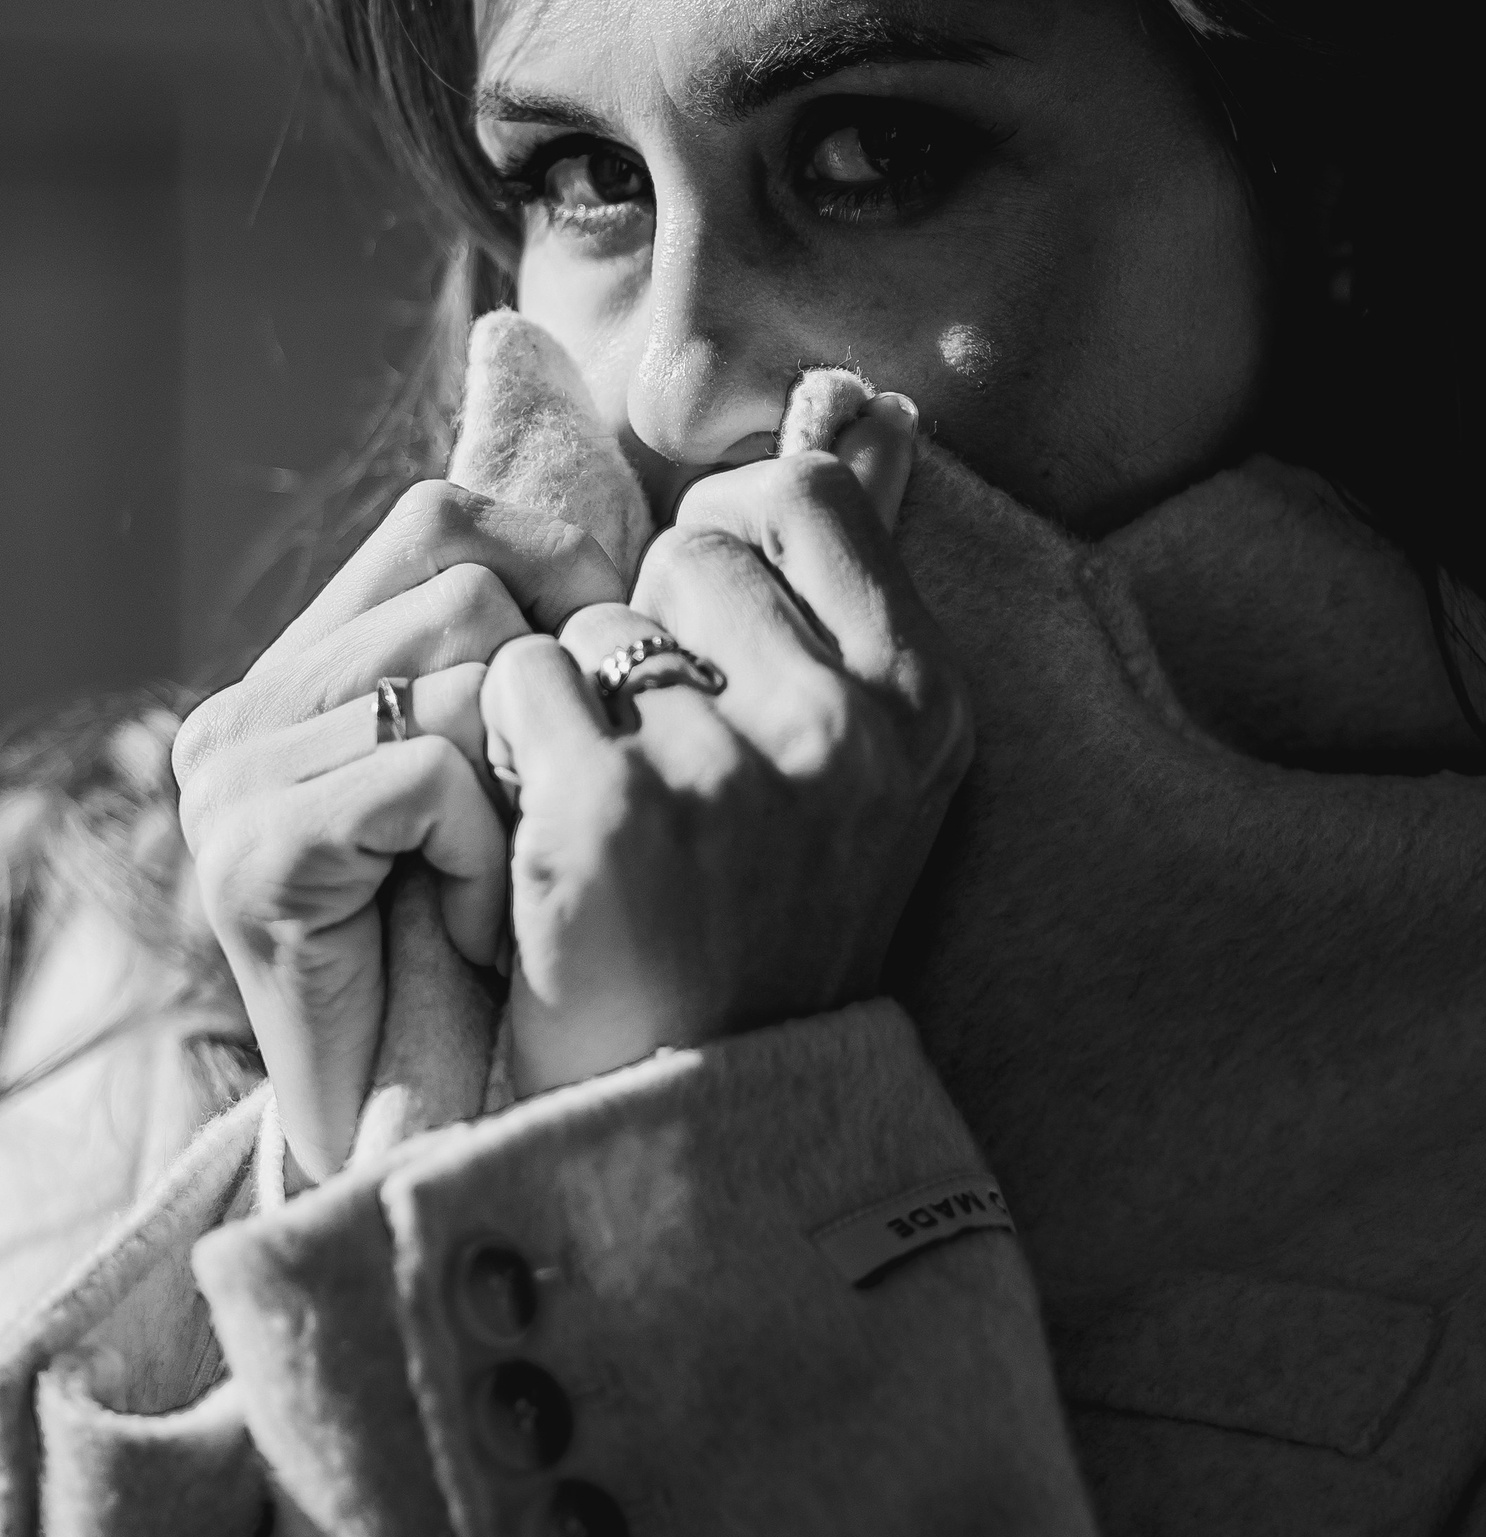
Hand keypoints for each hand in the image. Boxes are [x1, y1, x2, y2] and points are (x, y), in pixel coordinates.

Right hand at [173, 482, 623, 1181]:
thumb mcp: (529, 766)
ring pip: (462, 675)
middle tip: (547, 816)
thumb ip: (535, 646)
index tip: (603, 669)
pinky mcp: (249, 855)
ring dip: (524, 787)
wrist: (448, 1130)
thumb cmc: (521, 950)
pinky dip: (482, 850)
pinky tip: (477, 929)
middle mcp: (247, 709)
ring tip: (506, 885)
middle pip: (460, 585)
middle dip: (550, 691)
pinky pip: (428, 773)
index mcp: (304, 669)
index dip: (554, 568)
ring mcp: (231, 780)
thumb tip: (650, 543)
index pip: (440, 521)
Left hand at [480, 412, 972, 1094]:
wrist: (703, 1128)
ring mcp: (727, 772)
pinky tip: (548, 836)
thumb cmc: (770, 922)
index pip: (802, 496)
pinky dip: (512, 745)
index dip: (731, 535)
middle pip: (689, 554)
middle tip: (667, 757)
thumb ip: (860, 581)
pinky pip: (521, 680)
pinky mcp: (608, 816)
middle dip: (653, 632)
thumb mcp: (869, 759)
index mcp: (922, 703)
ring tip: (618, 815)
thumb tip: (874, 407)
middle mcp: (843, 728)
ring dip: (578, 700)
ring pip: (597, 623)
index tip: (707, 613)